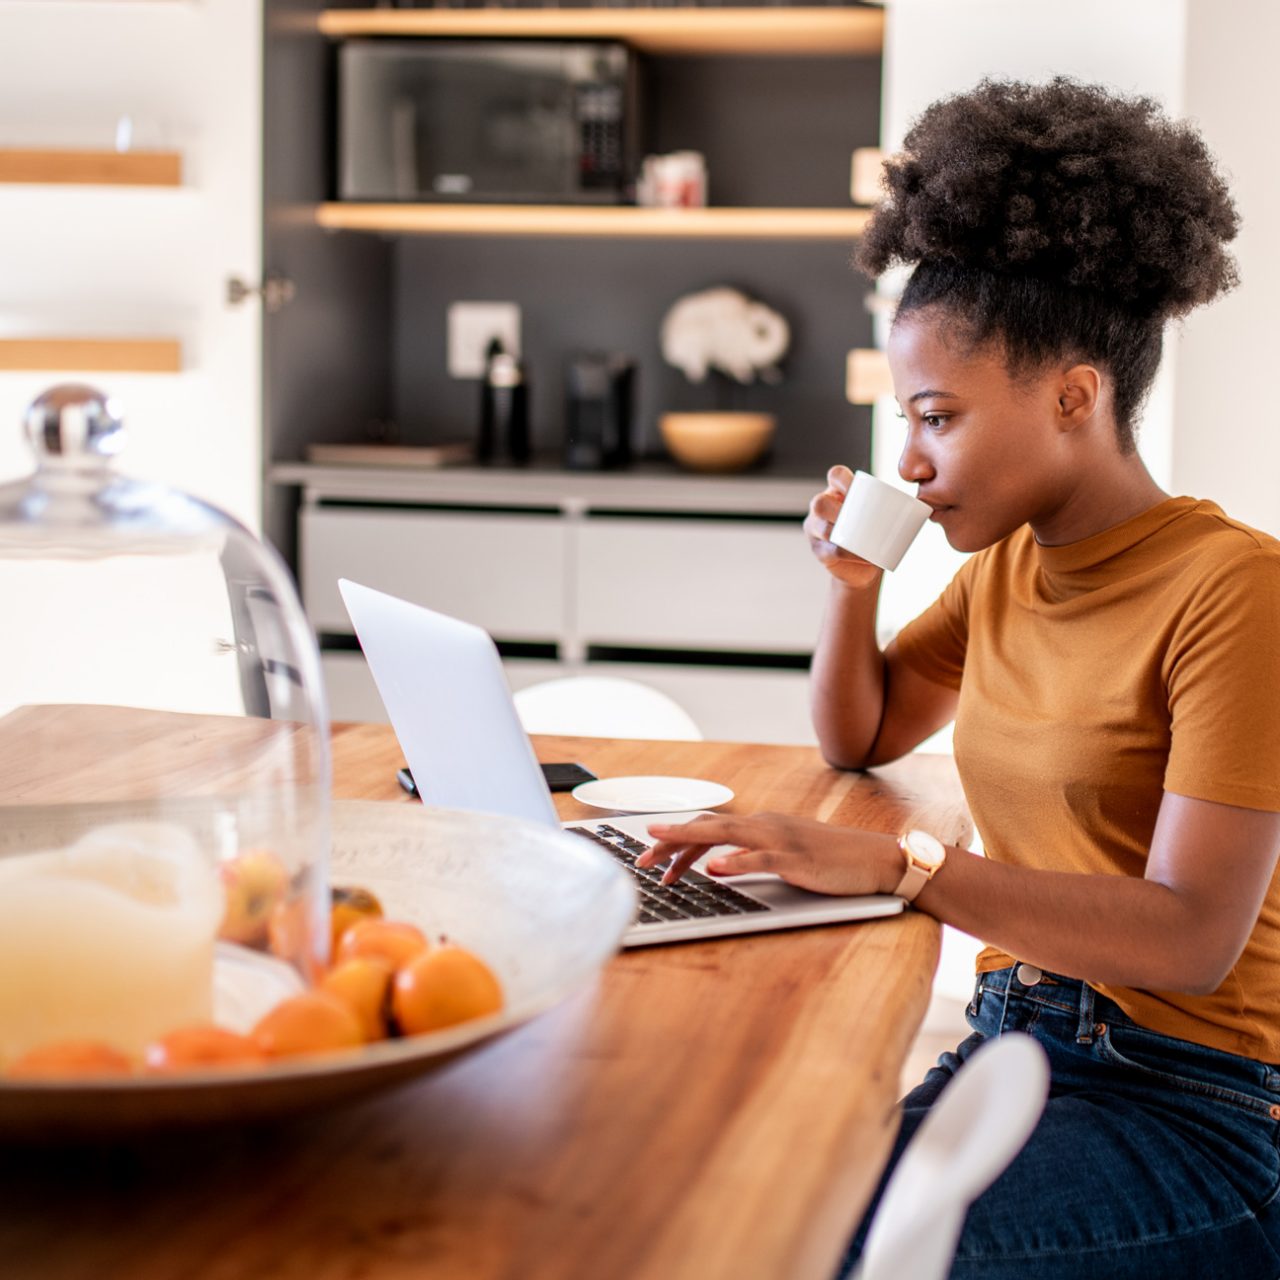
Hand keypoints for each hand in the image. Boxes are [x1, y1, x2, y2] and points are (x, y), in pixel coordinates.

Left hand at [636, 812, 902, 895]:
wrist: (876, 859)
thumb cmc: (832, 861)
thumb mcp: (785, 856)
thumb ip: (752, 857)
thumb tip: (717, 866)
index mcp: (761, 824)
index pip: (710, 827)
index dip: (678, 840)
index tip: (652, 855)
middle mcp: (765, 825)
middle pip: (709, 827)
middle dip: (672, 840)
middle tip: (641, 855)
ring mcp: (781, 840)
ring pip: (726, 835)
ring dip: (690, 842)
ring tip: (661, 851)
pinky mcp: (797, 860)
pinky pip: (761, 858)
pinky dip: (736, 861)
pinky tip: (715, 868)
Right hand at [804, 465, 882, 590]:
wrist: (864, 568)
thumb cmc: (874, 536)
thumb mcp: (881, 516)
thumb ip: (892, 506)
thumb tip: (923, 506)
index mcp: (838, 492)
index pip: (835, 475)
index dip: (843, 478)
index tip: (857, 487)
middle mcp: (822, 509)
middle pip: (820, 502)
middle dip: (836, 508)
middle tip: (858, 517)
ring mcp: (816, 531)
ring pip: (821, 528)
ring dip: (843, 533)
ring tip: (863, 539)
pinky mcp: (819, 552)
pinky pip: (830, 550)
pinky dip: (848, 553)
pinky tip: (863, 555)